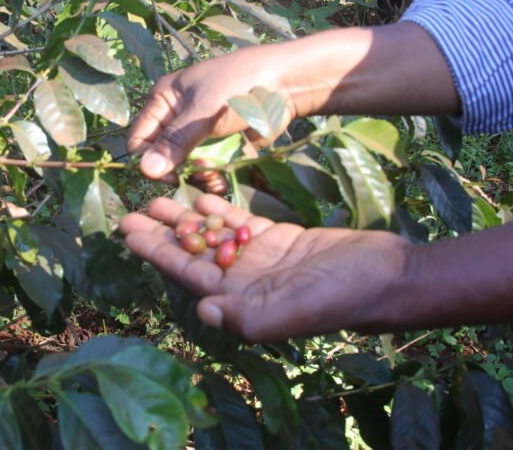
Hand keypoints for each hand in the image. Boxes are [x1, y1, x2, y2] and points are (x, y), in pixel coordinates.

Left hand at [119, 194, 412, 341]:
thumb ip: (248, 317)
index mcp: (240, 300)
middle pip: (193, 253)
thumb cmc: (339, 298)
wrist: (384, 276)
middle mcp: (244, 281)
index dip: (156, 253)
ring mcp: (260, 259)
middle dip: (162, 233)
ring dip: (186, 218)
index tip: (128, 233)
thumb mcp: (293, 312)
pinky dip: (220, 209)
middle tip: (131, 211)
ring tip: (158, 199)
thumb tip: (203, 311)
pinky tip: (200, 195)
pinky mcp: (279, 239)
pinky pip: (241, 223)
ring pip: (213, 235)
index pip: (187, 273)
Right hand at [128, 46, 287, 180]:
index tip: (171, 173)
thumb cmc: (237, 86)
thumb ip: (174, 142)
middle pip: (163, 158)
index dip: (150, 161)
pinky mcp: (219, 147)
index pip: (139, 140)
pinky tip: (223, 180)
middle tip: (202, 170)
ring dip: (199, 175)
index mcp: (163, 101)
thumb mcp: (202, 112)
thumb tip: (144, 171)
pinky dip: (214, 177)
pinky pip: (208, 170)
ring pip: (186, 168)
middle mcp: (176, 119)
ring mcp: (199, 134)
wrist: (285, 84)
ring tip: (216, 172)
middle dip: (180, 170)